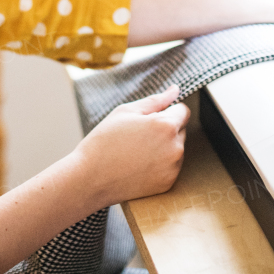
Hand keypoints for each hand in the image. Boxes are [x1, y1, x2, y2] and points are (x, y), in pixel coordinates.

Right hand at [74, 84, 189, 206]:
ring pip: (176, 149)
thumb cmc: (105, 141)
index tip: (148, 119)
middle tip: (138, 136)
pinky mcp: (168, 183)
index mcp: (166, 126)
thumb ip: (156, 100)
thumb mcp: (126, 112)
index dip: (166, 111)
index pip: (183, 111)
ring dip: (164, 147)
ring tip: (136, 152)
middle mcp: (175, 148)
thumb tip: (176, 90)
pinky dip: (160, 165)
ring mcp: (172, 168)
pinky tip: (139, 166)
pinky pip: (170, 167)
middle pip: (180, 130)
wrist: (90, 179)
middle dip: (165, 129)